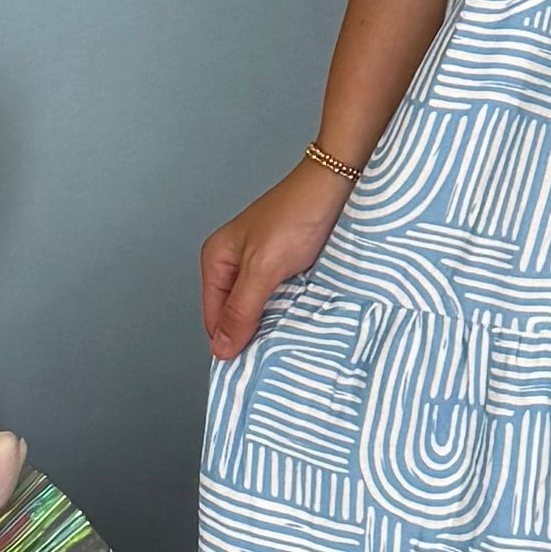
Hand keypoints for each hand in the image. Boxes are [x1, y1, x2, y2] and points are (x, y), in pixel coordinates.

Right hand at [201, 163, 354, 358]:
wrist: (337, 184)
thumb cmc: (298, 215)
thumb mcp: (264, 267)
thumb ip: (241, 309)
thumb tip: (221, 348)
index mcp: (217, 259)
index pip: (213, 319)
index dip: (230, 342)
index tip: (249, 367)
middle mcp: (234, 262)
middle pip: (236, 315)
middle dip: (252, 333)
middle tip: (274, 354)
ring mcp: (261, 263)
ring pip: (261, 307)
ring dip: (274, 322)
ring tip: (290, 337)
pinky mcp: (286, 264)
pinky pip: (282, 297)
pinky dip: (291, 309)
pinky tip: (303, 317)